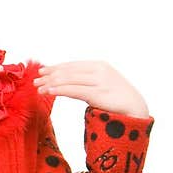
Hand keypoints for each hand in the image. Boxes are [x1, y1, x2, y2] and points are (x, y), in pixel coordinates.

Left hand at [34, 61, 149, 117]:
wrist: (136, 108)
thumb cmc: (117, 98)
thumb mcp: (102, 84)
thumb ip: (88, 80)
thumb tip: (68, 81)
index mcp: (99, 65)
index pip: (72, 65)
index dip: (56, 67)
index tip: (42, 71)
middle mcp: (99, 70)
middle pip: (68, 72)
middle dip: (50, 76)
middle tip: (35, 81)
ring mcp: (99, 81)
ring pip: (69, 80)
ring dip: (51, 84)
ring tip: (39, 88)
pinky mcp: (98, 94)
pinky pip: (75, 91)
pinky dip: (60, 90)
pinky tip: (49, 92)